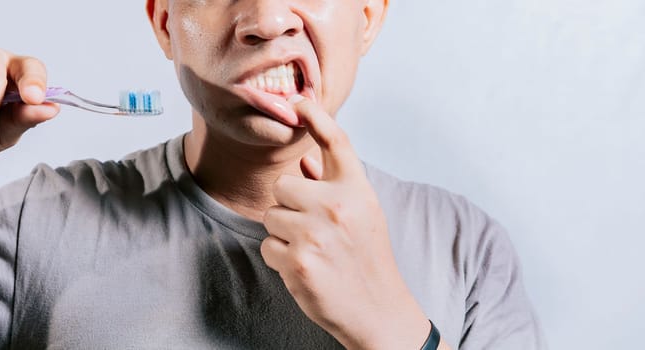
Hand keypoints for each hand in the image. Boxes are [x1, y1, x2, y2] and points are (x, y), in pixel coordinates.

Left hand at [260, 96, 432, 349]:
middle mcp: (337, 206)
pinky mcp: (298, 261)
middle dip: (288, 205)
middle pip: (282, 185)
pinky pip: (267, 246)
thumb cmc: (367, 258)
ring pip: (271, 215)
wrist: (377, 309)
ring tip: (310, 250)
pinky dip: (279, 258)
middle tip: (310, 227)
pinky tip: (303, 267)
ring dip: (283, 233)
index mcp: (357, 190)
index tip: (298, 101)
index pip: (335, 141)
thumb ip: (335, 185)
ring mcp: (316, 234)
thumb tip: (306, 161)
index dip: (315, 115)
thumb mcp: (363, 213)